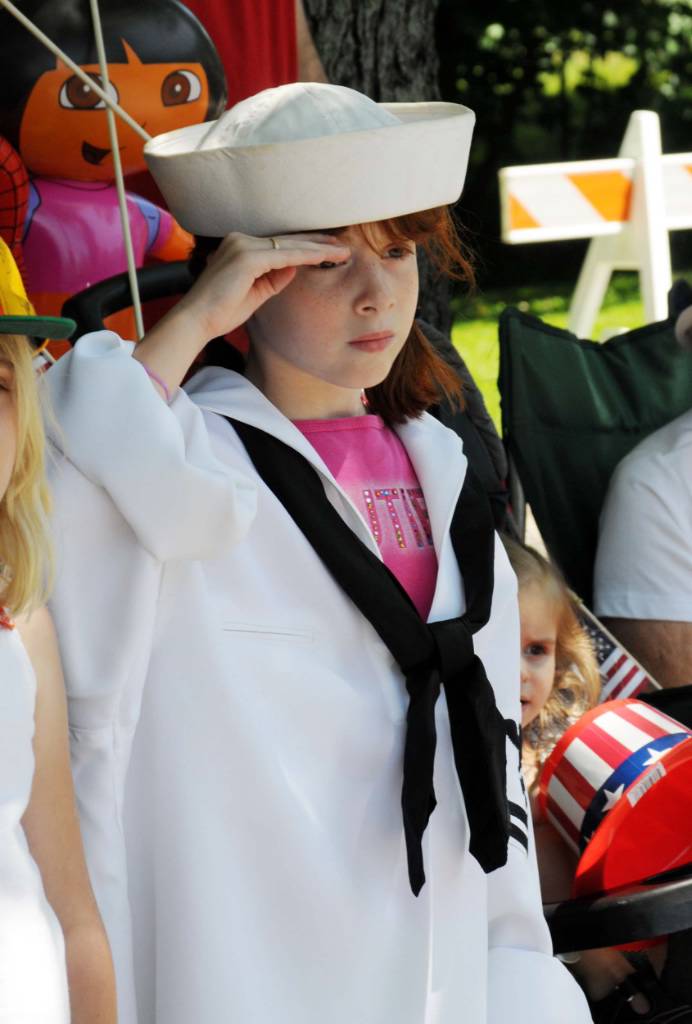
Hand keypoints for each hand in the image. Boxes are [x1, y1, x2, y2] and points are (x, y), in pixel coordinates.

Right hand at [133, 232, 348, 395]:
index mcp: (240, 247)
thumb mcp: (256, 294)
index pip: (279, 244)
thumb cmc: (221, 312)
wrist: (196, 321)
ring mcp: (243, 246)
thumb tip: (294, 268)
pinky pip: (285, 255)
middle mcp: (241, 240)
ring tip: (342, 251)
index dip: (305, 247)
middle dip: (317, 243)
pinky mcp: (247, 257)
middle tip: (342, 245)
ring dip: (318, 249)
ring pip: (289, 245)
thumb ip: (274, 279)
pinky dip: (306, 256)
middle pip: (287, 240)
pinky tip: (325, 258)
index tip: (328, 250)